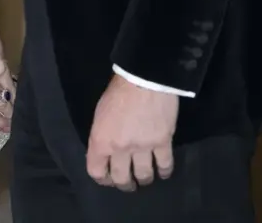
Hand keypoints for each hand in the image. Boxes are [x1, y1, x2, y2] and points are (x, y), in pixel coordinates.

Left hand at [86, 74, 177, 191]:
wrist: (143, 77)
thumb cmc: (118, 90)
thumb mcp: (101, 113)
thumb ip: (102, 134)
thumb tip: (105, 151)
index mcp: (101, 140)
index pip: (96, 171)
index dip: (102, 179)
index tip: (108, 179)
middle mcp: (120, 148)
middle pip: (121, 178)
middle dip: (124, 184)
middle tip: (128, 183)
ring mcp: (143, 147)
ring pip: (144, 175)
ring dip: (144, 179)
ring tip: (145, 178)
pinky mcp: (163, 142)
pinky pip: (165, 165)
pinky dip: (164, 171)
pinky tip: (163, 171)